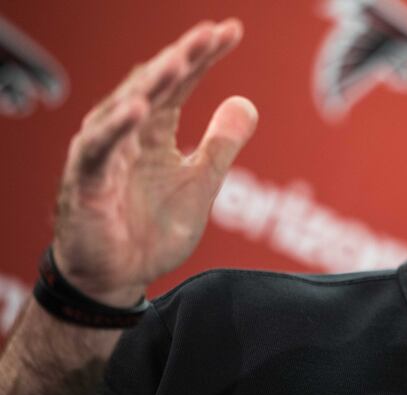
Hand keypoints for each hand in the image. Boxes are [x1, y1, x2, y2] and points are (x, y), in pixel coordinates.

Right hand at [52, 19, 258, 306]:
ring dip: (150, 83)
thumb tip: (247, 102)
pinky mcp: (85, 182)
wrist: (120, 277)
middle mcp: (126, 134)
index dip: (204, 58)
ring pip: (124, 108)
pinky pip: (98, 150)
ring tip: (180, 58)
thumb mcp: (201, 184)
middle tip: (211, 33)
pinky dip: (114, 129)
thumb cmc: (153, 230)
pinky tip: (136, 108)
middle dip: (182, 57)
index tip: (232, 31)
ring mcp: (104, 155)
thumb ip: (221, 145)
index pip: (180, 84)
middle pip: (153, 86)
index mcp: (154, 131)